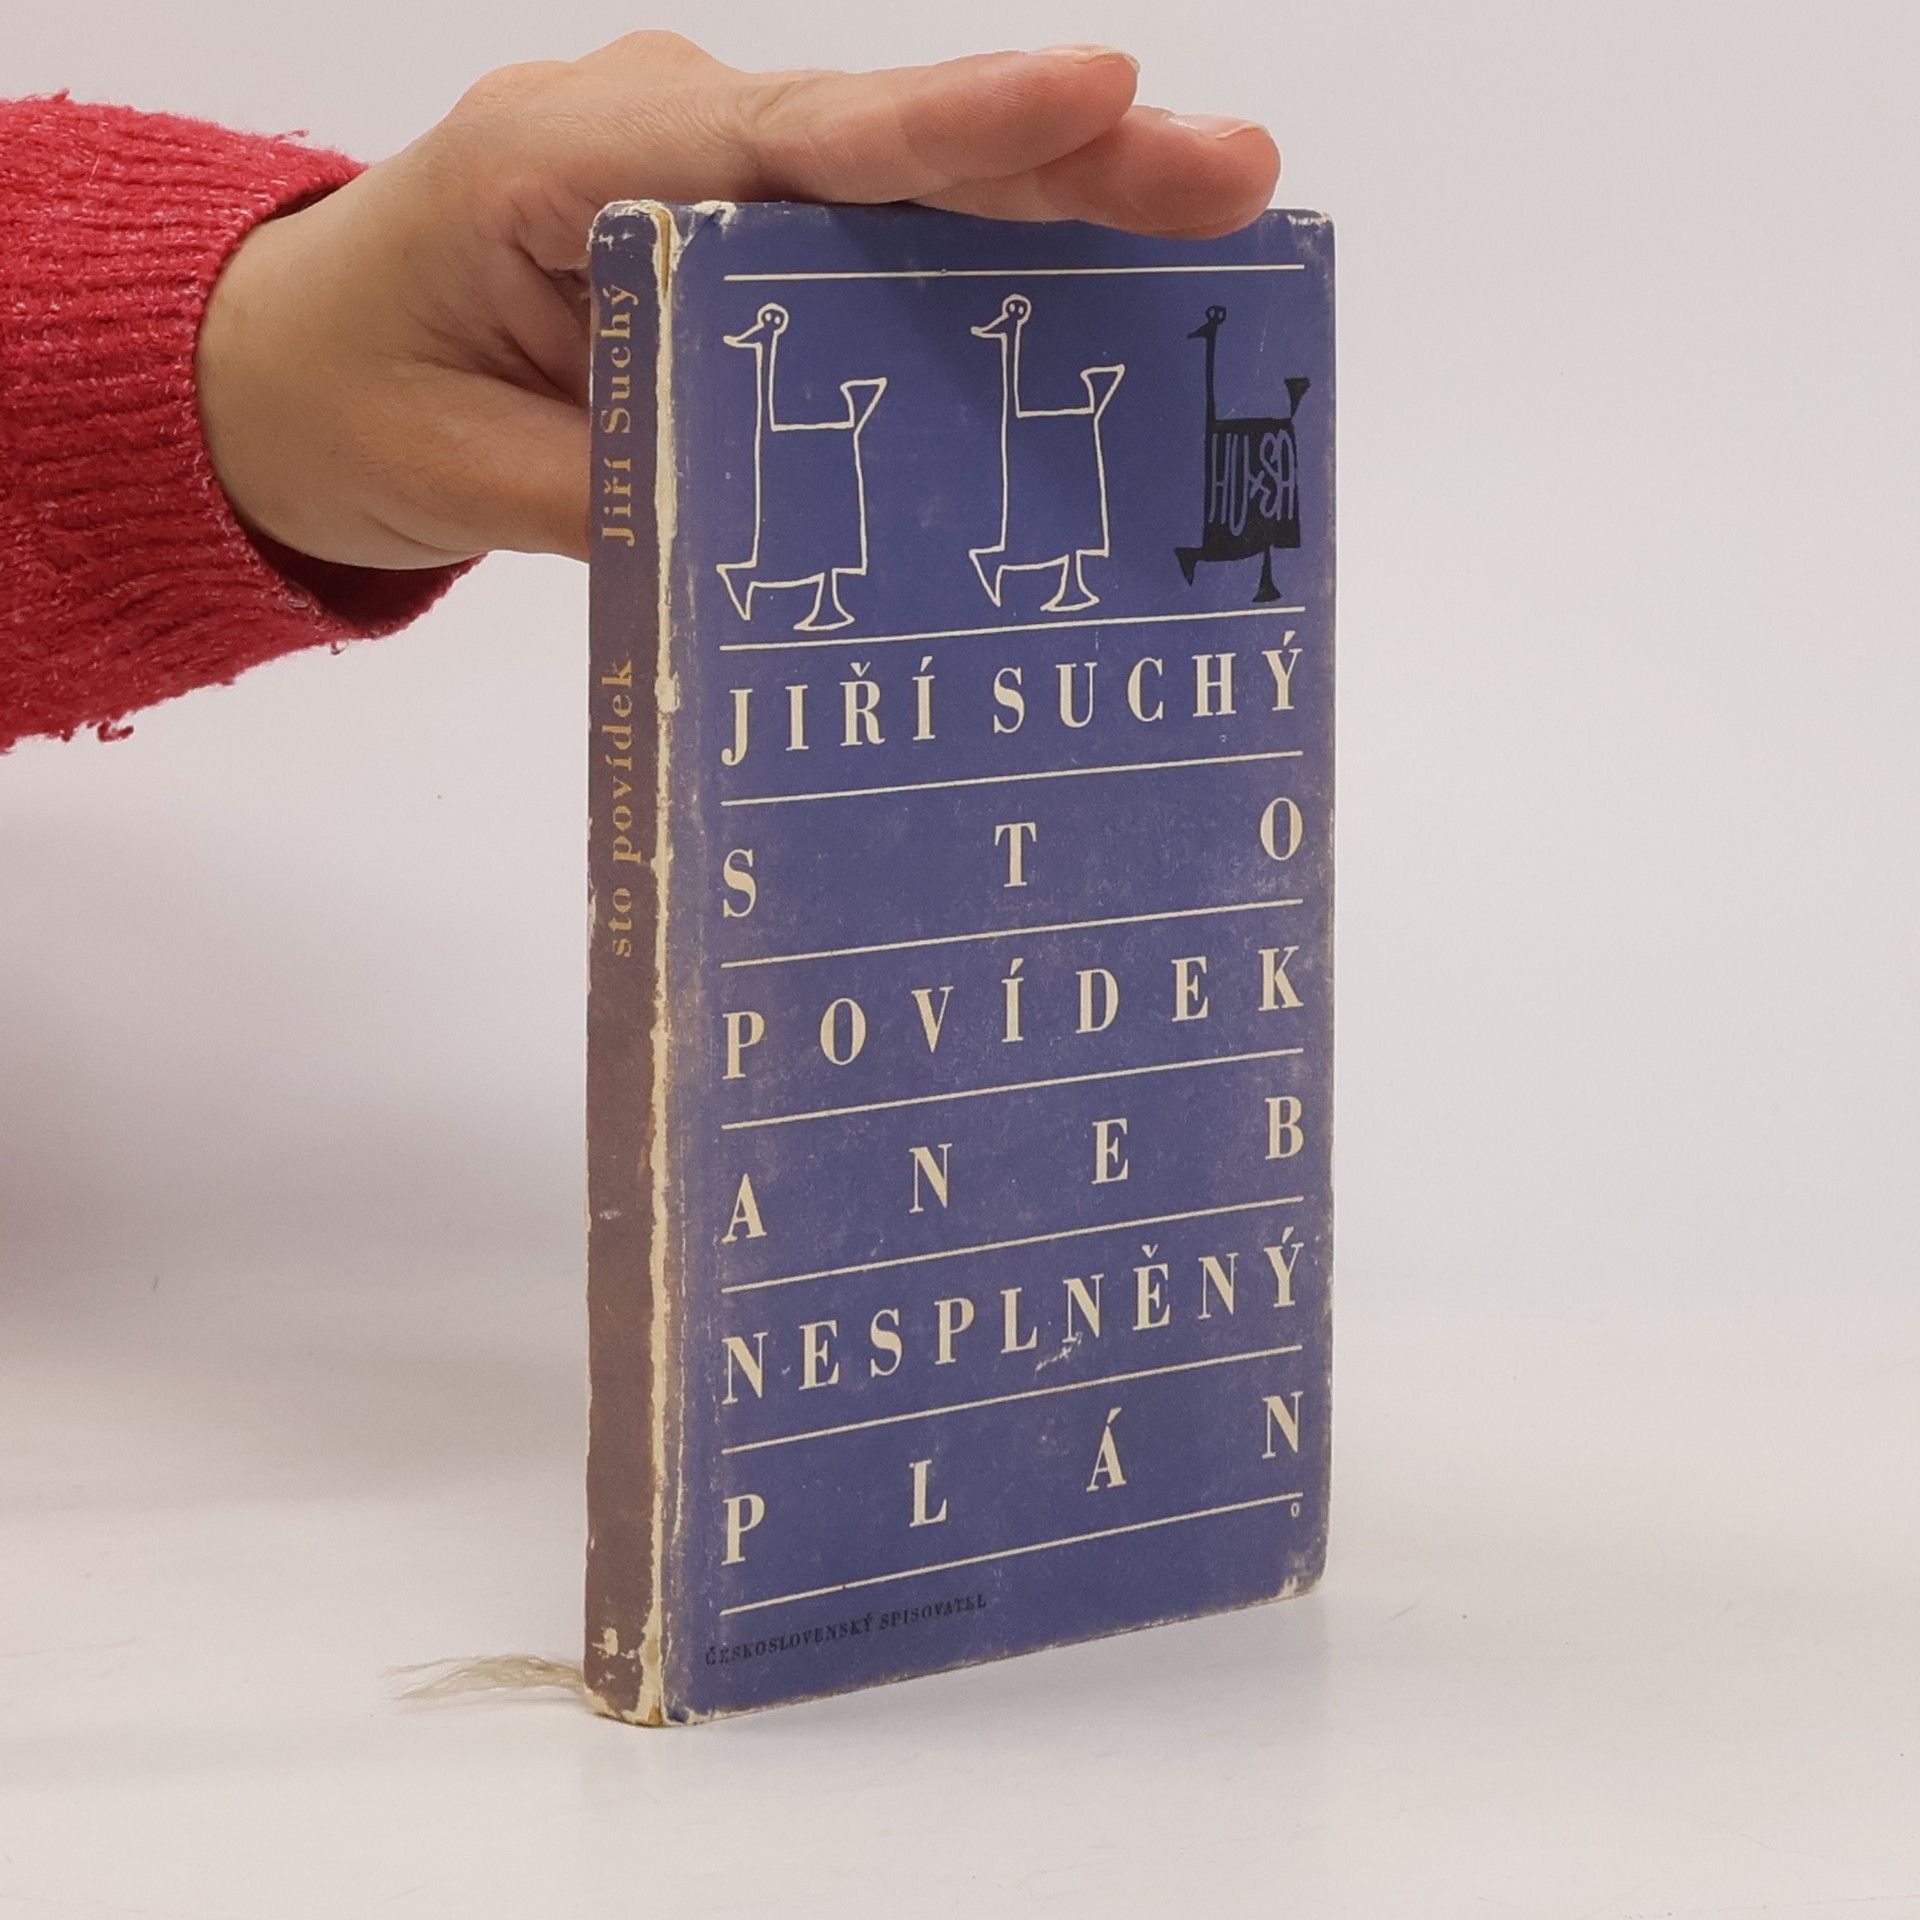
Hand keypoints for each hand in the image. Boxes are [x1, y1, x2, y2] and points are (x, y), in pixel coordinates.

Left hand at [196, 35, 1280, 570]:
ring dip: (1053, 195)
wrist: (294, 368)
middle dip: (1062, 152)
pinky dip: (982, 250)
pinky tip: (1097, 279)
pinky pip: (872, 231)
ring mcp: (706, 174)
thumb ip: (630, 486)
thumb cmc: (359, 399)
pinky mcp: (736, 230)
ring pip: (900, 178)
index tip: (1098, 98)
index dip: (953, 129)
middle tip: (1228, 170)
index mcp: (566, 161)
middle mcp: (658, 133)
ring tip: (1209, 209)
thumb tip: (800, 526)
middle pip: (883, 141)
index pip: (790, 144)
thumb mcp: (470, 474)